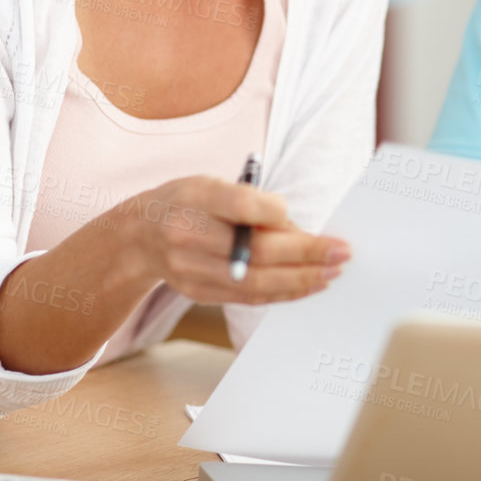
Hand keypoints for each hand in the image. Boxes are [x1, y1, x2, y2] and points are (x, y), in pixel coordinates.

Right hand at [106, 175, 349, 304]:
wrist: (140, 235)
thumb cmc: (188, 203)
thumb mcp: (211, 184)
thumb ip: (250, 201)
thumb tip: (295, 227)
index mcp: (194, 198)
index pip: (239, 205)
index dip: (273, 212)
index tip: (298, 216)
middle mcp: (188, 236)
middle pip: (255, 251)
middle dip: (305, 254)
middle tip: (340, 253)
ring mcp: (191, 269)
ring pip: (254, 281)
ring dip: (300, 279)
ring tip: (332, 272)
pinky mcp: (198, 292)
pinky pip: (247, 297)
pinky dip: (282, 293)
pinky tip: (308, 285)